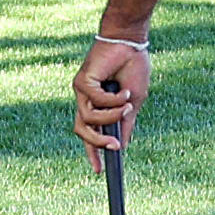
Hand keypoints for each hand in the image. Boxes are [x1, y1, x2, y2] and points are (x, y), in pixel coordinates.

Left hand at [71, 35, 150, 157]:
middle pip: (82, 131)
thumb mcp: (133, 102)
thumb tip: (123, 145)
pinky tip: (123, 92)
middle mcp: (86, 100)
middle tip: (115, 149)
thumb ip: (125, 122)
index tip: (100, 171)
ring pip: (89, 119)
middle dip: (98, 144)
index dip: (93, 152)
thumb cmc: (133, 67)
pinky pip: (94, 102)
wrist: (131, 43)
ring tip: (127, 105)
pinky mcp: (81, 81)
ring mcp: (82, 91)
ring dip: (111, 117)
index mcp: (97, 105)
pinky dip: (111, 100)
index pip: (90, 133)